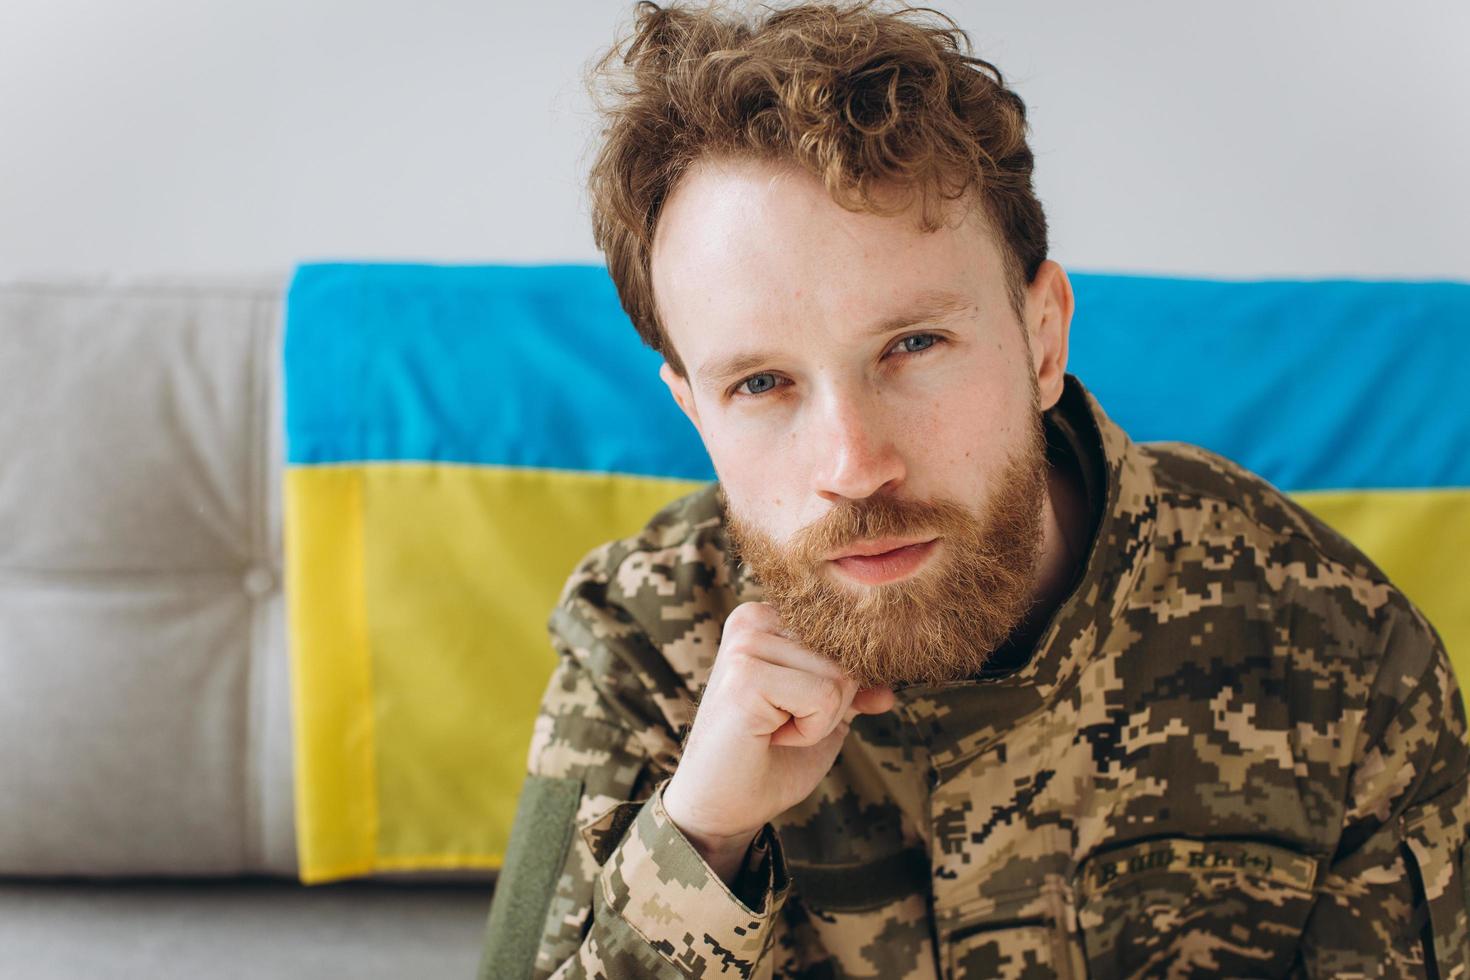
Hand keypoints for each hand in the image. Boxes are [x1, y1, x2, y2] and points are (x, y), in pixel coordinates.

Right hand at [661, 601, 895, 872]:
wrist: (723, 807)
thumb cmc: (768, 759)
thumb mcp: (823, 717)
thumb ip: (853, 691)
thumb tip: (888, 689)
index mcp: (766, 618)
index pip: (846, 638)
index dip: (839, 688)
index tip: (791, 710)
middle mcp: (752, 619)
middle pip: (847, 654)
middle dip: (832, 704)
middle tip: (780, 727)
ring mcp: (745, 645)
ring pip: (840, 676)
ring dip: (819, 720)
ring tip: (774, 731)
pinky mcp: (746, 676)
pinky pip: (824, 698)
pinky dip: (810, 731)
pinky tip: (770, 737)